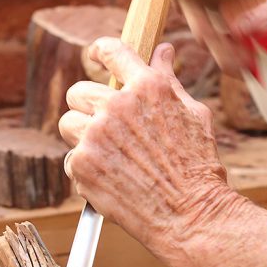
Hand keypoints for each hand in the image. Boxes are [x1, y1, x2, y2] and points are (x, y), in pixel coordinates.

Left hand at [59, 38, 241, 266]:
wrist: (191, 215)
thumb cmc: (199, 166)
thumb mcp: (193, 113)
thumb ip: (169, 79)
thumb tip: (163, 50)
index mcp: (148, 87)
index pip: (112, 50)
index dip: (100, 51)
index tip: (95, 57)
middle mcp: (118, 105)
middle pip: (79, 91)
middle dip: (89, 106)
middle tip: (106, 126)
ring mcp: (96, 135)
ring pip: (68, 123)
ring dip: (82, 136)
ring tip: (108, 156)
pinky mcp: (81, 164)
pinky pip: (70, 158)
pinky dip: (85, 169)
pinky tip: (111, 178)